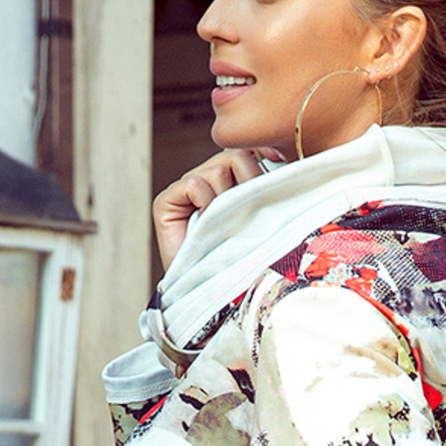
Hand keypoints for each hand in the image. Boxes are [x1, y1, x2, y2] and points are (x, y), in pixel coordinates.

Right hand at [152, 148, 281, 271]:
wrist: (216, 292)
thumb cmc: (244, 258)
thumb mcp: (264, 214)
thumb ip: (265, 185)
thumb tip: (278, 157)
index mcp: (230, 179)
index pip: (249, 152)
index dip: (260, 172)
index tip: (266, 196)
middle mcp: (206, 179)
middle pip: (237, 156)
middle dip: (247, 184)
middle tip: (245, 216)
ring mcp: (185, 188)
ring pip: (219, 169)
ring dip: (227, 199)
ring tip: (225, 225)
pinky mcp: (167, 201)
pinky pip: (195, 184)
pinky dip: (205, 204)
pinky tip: (206, 224)